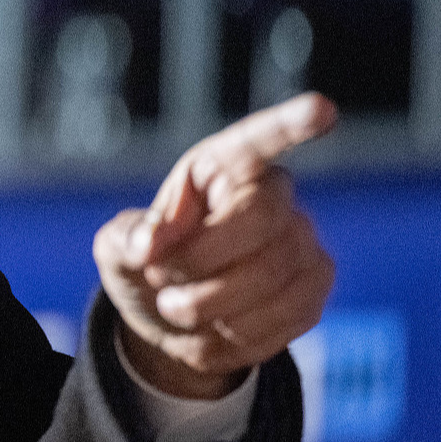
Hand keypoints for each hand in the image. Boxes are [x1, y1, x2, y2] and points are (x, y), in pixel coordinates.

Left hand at [92, 93, 337, 398]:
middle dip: (199, 260)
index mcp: (220, 167)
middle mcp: (272, 195)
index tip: (321, 109)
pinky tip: (212, 326)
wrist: (170, 319)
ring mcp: (302, 240)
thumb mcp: (119, 248)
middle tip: (158, 278)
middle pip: (259, 219)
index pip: (258, 140)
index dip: (289, 125)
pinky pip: (286, 314)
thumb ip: (129, 239)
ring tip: (175, 307)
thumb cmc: (146, 264)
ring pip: (272, 274)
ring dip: (210, 304)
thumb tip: (149, 244)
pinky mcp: (315, 286)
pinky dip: (236, 332)